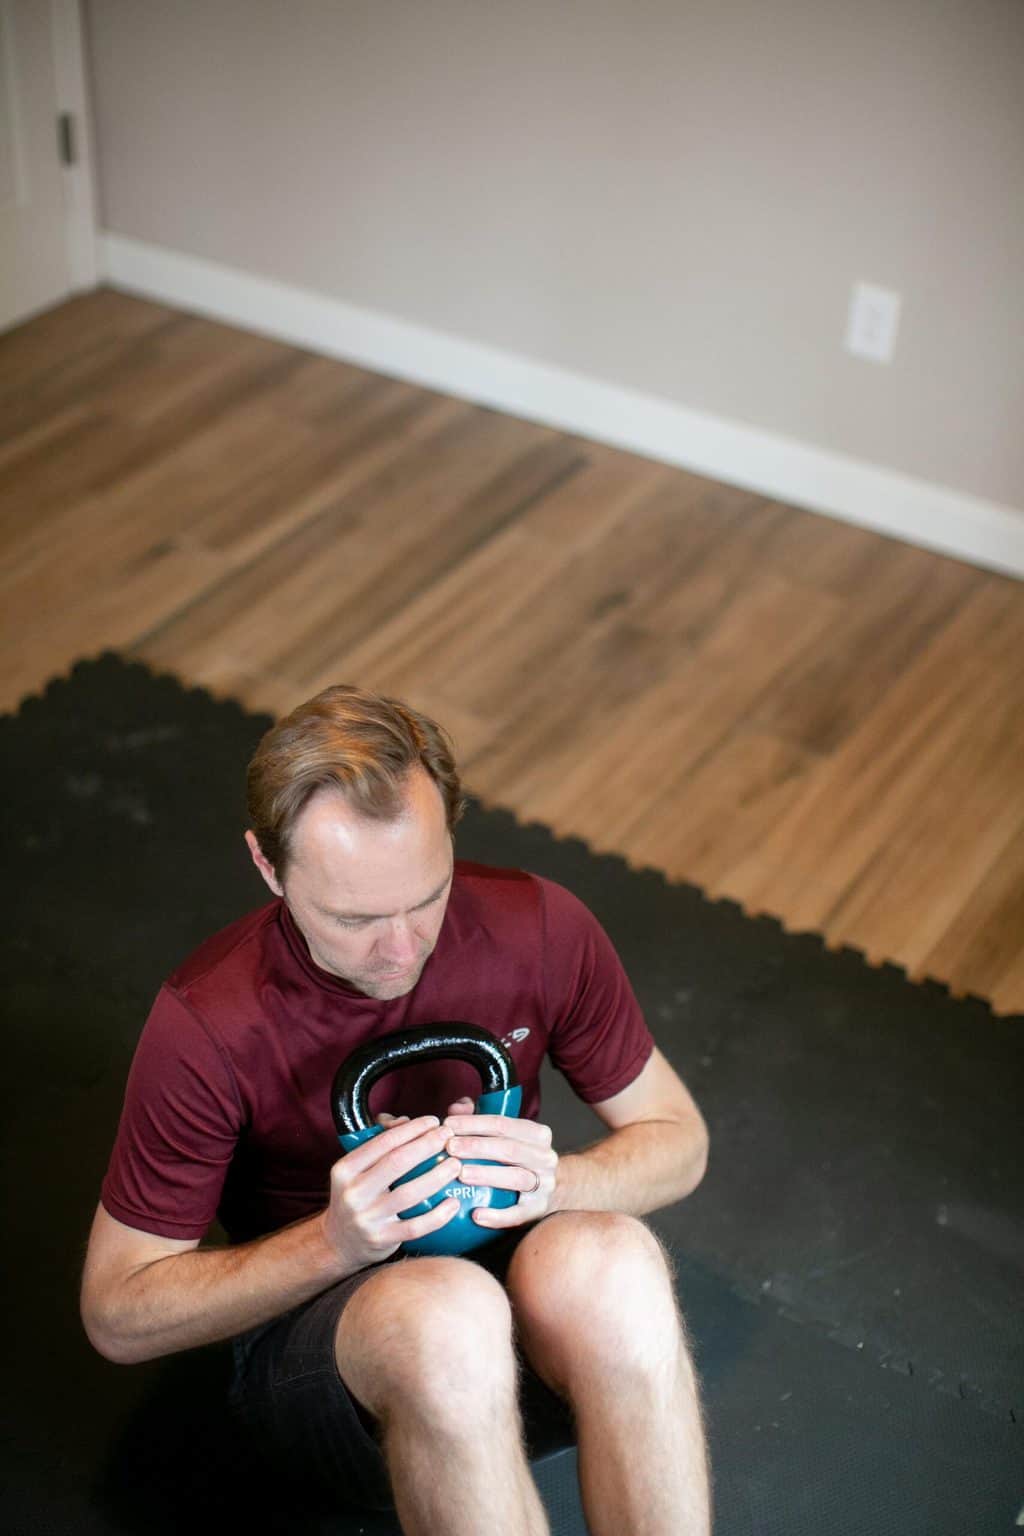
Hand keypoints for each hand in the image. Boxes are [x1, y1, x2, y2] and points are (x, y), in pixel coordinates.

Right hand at [323, 1115, 461, 1269]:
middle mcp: (353, 1192)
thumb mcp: (356, 1169)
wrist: (338, 1242)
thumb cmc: (356, 1196)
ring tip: (456, 1165)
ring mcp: (366, 1218)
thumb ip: (379, 1142)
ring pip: (408, 1194)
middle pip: (397, 1162)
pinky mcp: (381, 1240)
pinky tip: (453, 1203)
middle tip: (448, 1136)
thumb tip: (406, 1122)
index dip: (412, 1129)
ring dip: (437, 1176)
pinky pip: (415, 1227)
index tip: (434, 1122)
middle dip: (427, 1145)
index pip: (383, 1142)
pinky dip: (437, 1216)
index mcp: (345, 1169)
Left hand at [443, 1103, 558, 1228]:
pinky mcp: (538, 1210)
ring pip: (517, 1178)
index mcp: (537, 1134)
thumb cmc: (515, 1157)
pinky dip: (498, 1216)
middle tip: (450, 1147)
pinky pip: (518, 1215)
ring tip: (461, 1174)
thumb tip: (456, 1108)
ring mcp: (545, 1185)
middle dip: (478, 1146)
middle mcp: (545, 1157)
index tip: (449, 1124)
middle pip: (510, 1149)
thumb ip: (477, 1117)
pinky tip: (476, 1215)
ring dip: (487, 1175)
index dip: (474, 1123)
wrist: (547, 1188)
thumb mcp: (503, 1133)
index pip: (504, 1124)